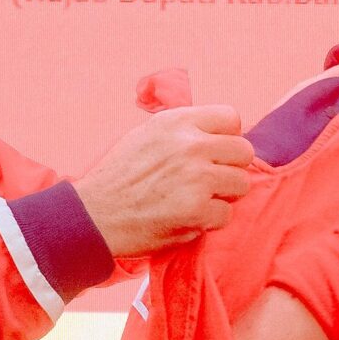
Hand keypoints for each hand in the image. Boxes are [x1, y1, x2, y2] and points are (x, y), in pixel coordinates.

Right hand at [74, 104, 253, 257]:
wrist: (94, 215)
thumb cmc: (119, 176)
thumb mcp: (147, 134)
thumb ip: (183, 130)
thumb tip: (218, 134)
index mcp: (178, 122)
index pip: (232, 118)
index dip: (227, 138)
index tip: (214, 152)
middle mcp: (190, 145)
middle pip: (243, 151)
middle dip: (230, 168)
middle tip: (209, 180)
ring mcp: (196, 178)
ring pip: (241, 184)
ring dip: (223, 196)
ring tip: (196, 199)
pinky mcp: (197, 210)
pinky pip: (226, 214)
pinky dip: (209, 221)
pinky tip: (187, 218)